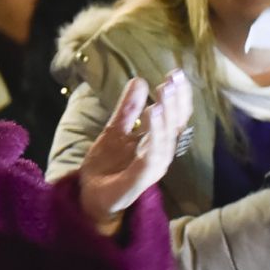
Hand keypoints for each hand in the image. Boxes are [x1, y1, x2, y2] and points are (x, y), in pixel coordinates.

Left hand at [75, 69, 192, 236]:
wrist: (91, 197)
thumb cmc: (107, 166)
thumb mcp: (114, 130)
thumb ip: (127, 109)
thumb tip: (139, 80)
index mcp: (156, 141)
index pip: (174, 116)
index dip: (178, 95)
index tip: (176, 73)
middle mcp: (159, 154)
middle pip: (174, 126)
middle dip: (174, 103)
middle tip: (171, 81)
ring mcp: (151, 168)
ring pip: (164, 141)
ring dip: (163, 120)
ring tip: (159, 101)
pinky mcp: (139, 181)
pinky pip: (150, 160)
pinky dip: (153, 141)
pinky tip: (151, 120)